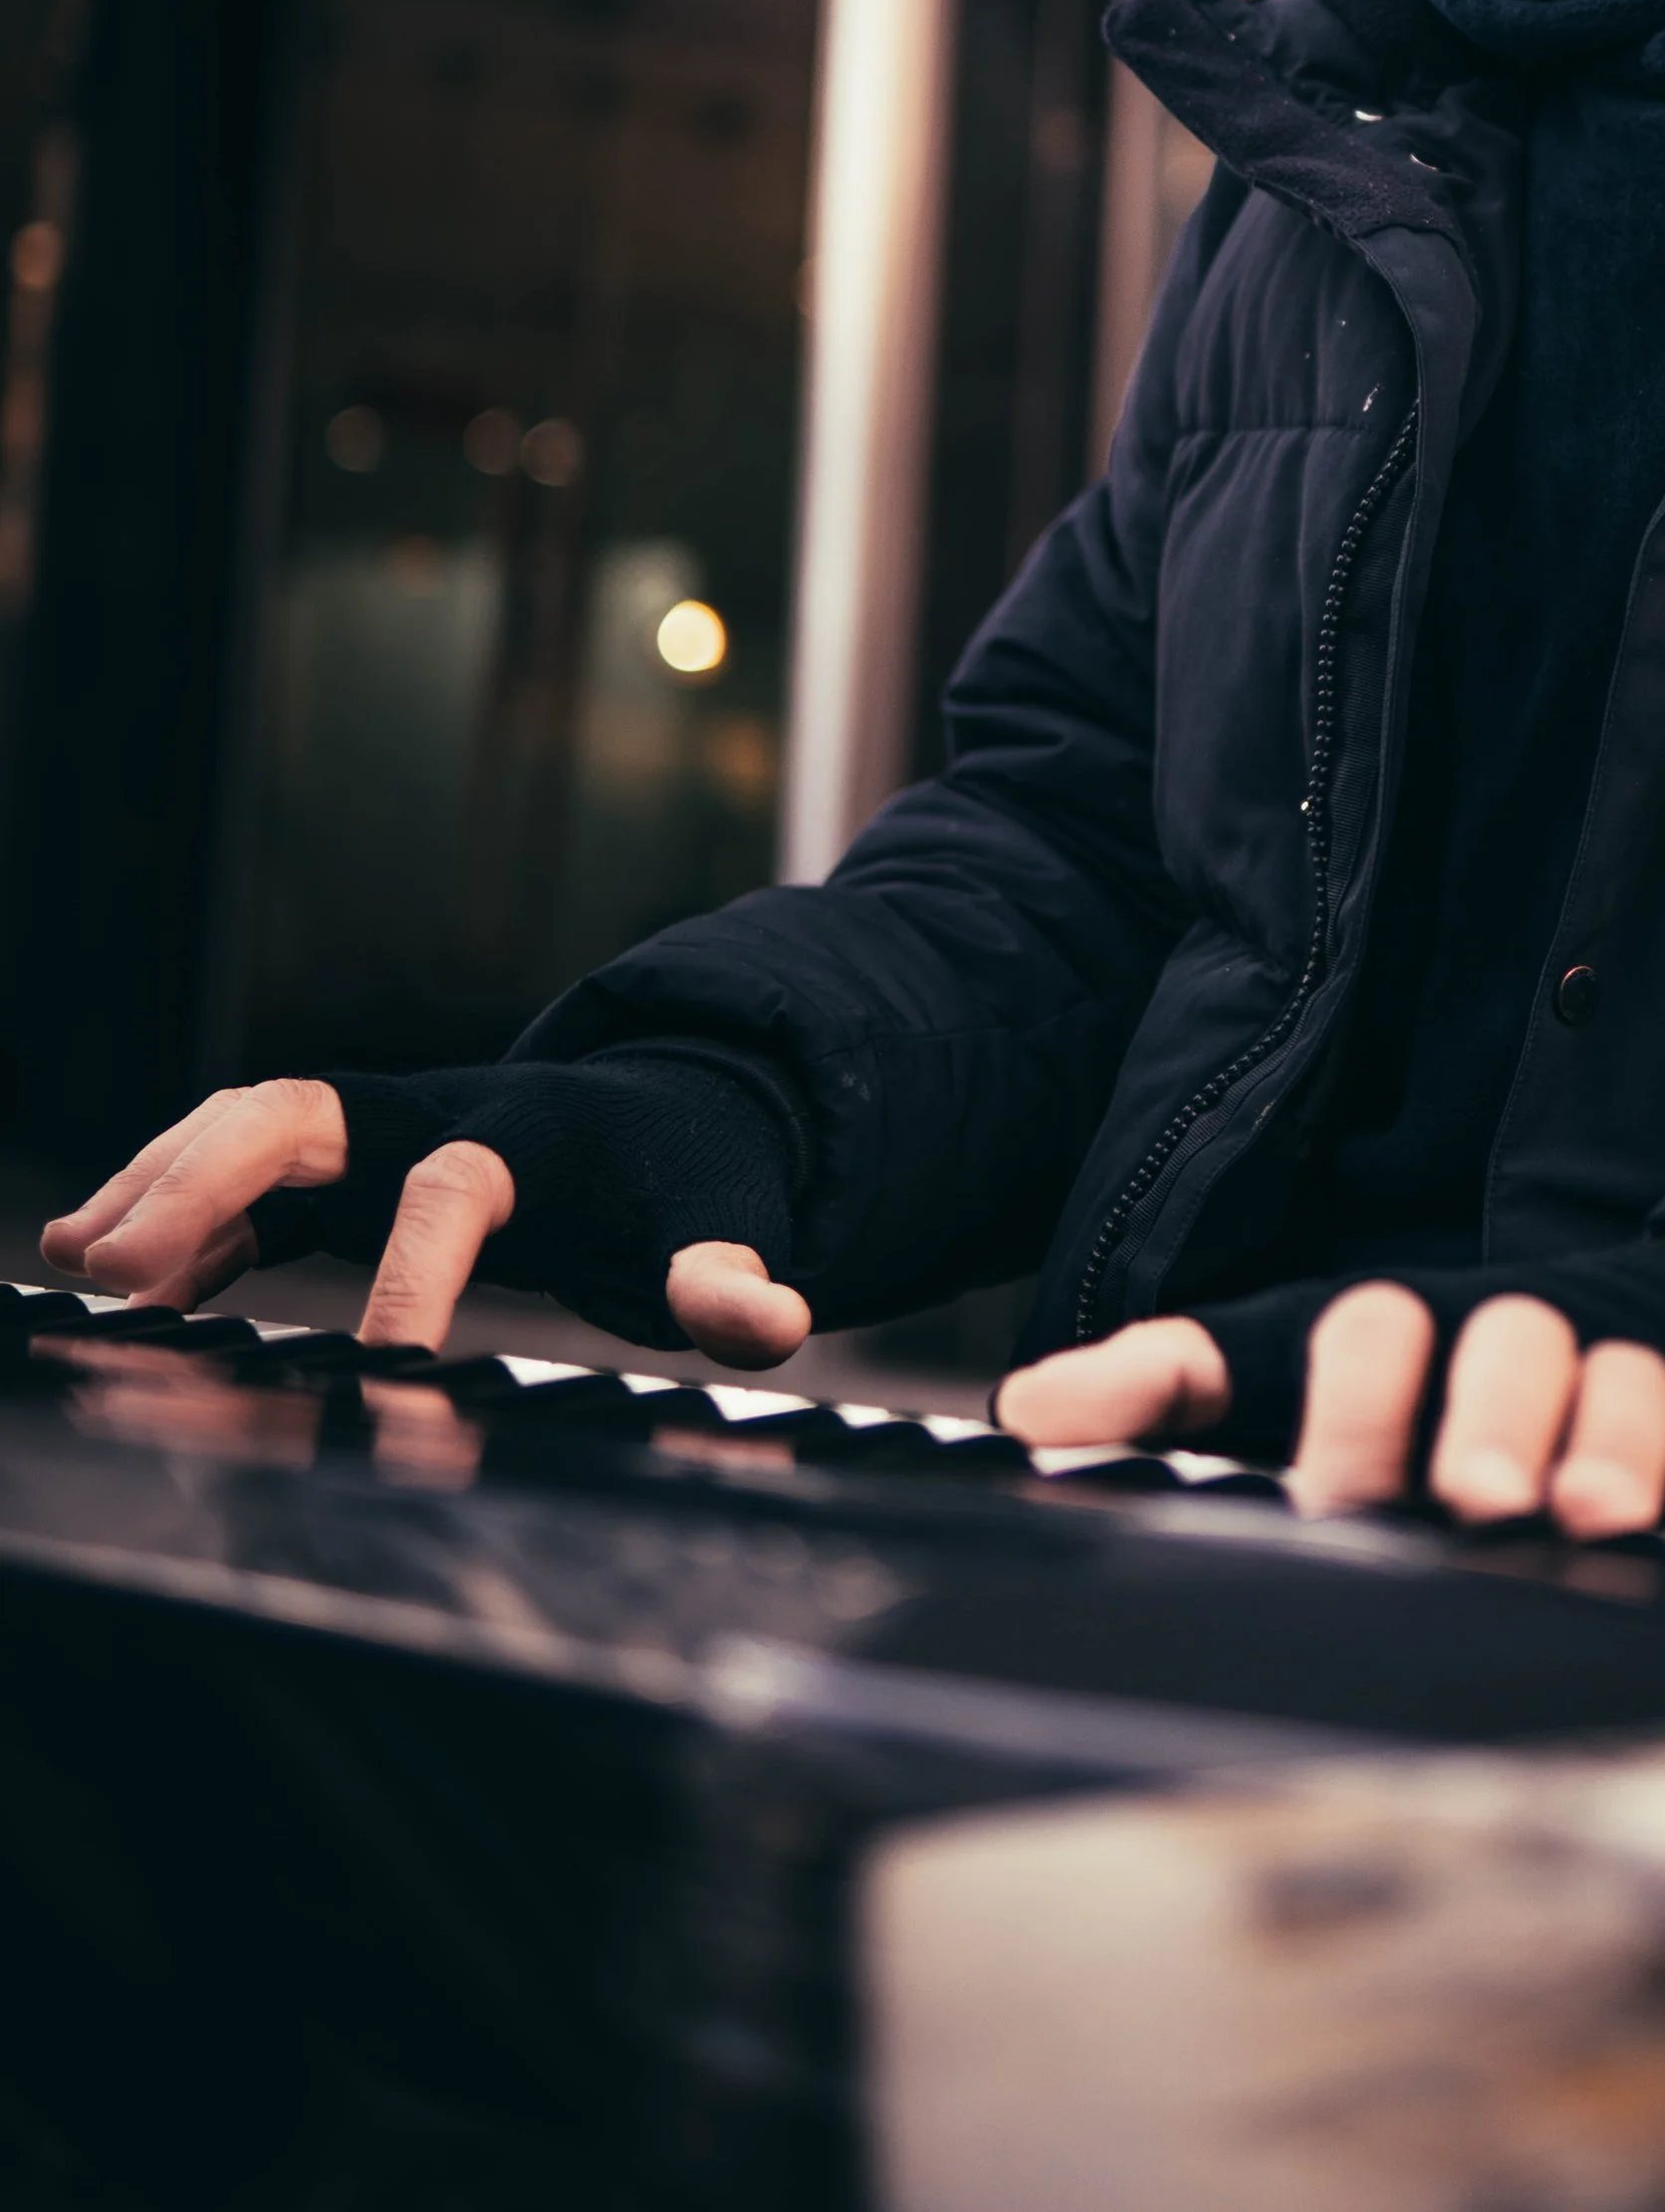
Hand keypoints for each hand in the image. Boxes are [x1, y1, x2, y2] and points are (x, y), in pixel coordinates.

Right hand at [41, 1080, 813, 1367]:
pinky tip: (115, 1283)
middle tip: (115, 1272)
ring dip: (160, 1186)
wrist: (663, 1115)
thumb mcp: (719, 1231)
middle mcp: (434, 1116)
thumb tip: (777, 1325)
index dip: (414, 1271)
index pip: (456, 1190)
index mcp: (529, 1140)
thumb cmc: (681, 1186)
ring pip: (248, 1129)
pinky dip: (174, 1216)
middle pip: (302, 1114)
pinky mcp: (344, 1163)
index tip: (381, 1363)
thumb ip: (733, 1282)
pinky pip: (241, 1175)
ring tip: (74, 1262)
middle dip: (206, 1182)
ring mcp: (378, 1131)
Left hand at [996, 1280, 1664, 1540]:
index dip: (1352, 1401)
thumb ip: (1164, 1385)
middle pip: (1509, 1339)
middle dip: (1493, 1417)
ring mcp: (1629, 1369)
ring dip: (1613, 1444)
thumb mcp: (1274, 1373)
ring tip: (1594, 1522)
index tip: (1336, 1494)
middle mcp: (1515, 1336)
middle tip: (1478, 1500)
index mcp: (1404, 1326)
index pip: (1368, 1324)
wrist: (1616, 1314)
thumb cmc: (1418, 1380)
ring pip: (1628, 1377)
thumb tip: (1024, 1408)